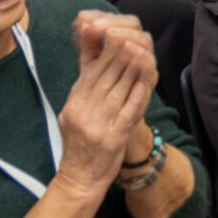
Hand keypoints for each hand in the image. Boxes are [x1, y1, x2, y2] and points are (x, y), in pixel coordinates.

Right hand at [53, 12, 157, 194]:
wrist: (79, 179)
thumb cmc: (78, 145)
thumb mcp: (72, 113)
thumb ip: (83, 88)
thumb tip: (92, 61)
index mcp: (74, 104)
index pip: (92, 72)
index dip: (106, 53)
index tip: (119, 37)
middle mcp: (84, 112)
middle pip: (106, 77)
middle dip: (121, 56)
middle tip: (133, 39)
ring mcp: (99, 125)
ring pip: (119, 90)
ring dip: (132, 70)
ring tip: (143, 54)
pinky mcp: (114, 138)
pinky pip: (129, 111)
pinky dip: (138, 94)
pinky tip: (146, 82)